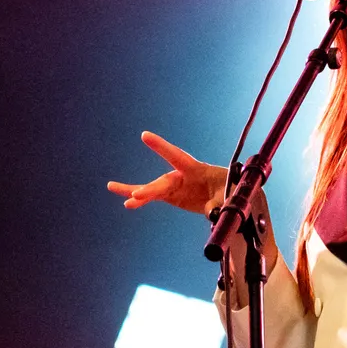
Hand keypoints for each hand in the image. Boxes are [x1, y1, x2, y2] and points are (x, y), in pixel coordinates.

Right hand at [107, 131, 226, 214]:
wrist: (229, 193)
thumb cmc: (230, 189)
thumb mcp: (230, 195)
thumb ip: (220, 203)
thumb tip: (211, 211)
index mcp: (196, 168)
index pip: (176, 156)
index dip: (161, 147)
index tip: (144, 135)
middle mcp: (181, 174)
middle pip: (163, 181)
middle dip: (150, 188)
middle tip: (136, 194)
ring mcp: (175, 184)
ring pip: (152, 188)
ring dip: (137, 192)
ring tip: (116, 191)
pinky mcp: (171, 195)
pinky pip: (153, 197)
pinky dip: (141, 200)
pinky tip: (128, 204)